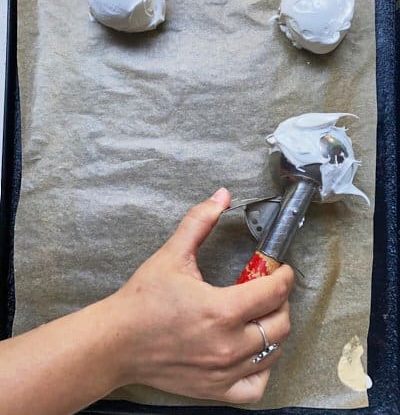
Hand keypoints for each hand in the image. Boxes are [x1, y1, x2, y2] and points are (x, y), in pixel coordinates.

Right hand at [110, 188, 294, 403]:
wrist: (117, 343)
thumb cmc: (143, 300)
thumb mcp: (172, 254)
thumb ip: (200, 222)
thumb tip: (222, 196)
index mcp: (221, 310)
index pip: (275, 291)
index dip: (284, 275)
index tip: (279, 268)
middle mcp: (228, 345)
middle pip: (280, 323)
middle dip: (280, 301)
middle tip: (266, 288)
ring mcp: (224, 371)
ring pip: (273, 352)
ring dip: (273, 329)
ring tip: (257, 314)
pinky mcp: (215, 389)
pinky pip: (257, 388)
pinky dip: (262, 369)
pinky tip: (251, 352)